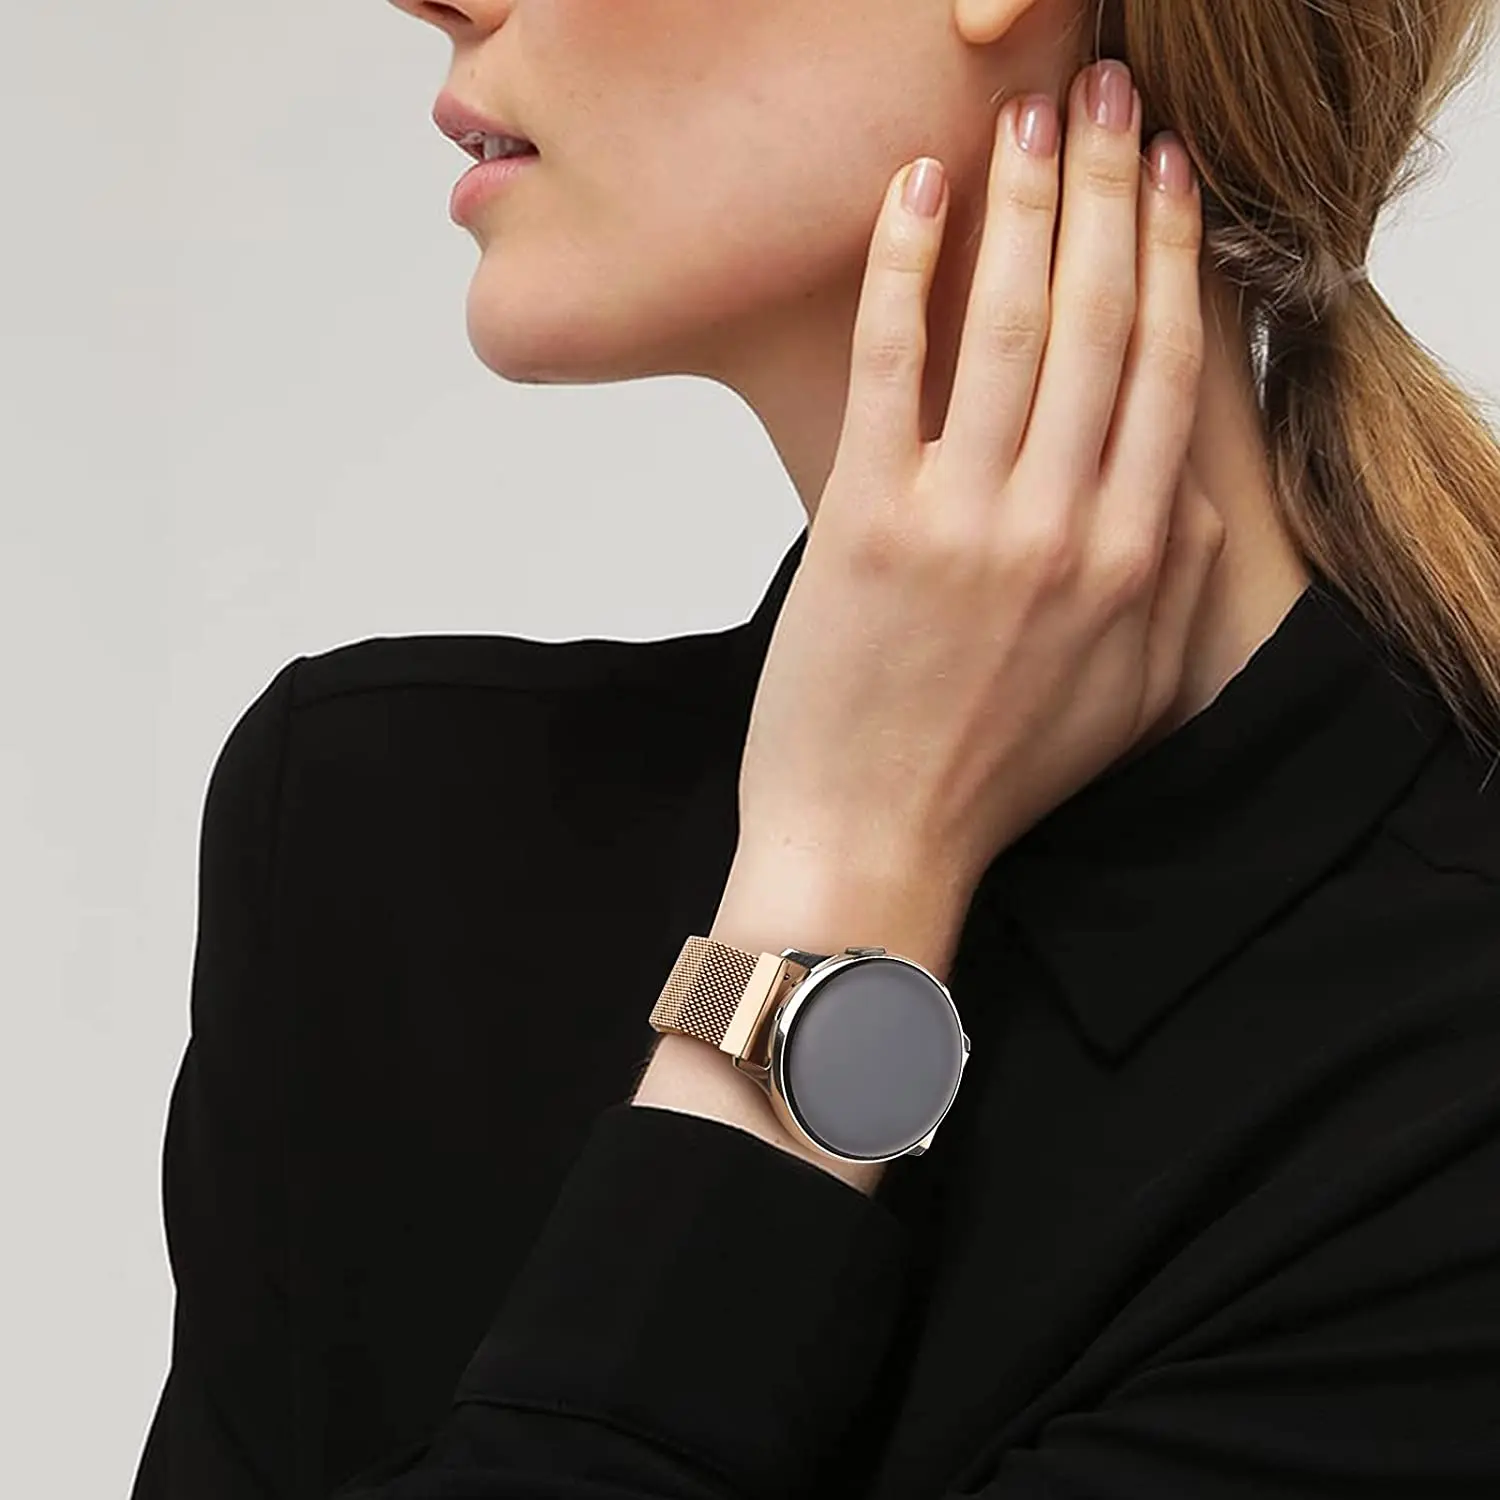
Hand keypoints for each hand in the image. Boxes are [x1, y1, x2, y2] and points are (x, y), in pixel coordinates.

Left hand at [737, 60, 1223, 898]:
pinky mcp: (864, 522)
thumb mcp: (1131, 692)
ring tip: (1029, 113)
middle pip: (1100, 321)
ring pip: (1009, 325)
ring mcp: (964, 522)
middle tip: (1107, 95)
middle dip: (1108, 189)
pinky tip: (916, 192)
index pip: (1168, 368)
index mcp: (1137, 558)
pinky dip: (901, 269)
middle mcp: (1064, 526)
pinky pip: (888, 365)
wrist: (876, 842)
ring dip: (1023, 204)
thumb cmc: (997, 771)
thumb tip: (1187, 486)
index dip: (1172, 252)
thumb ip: (1177, 582)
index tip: (1171, 172)